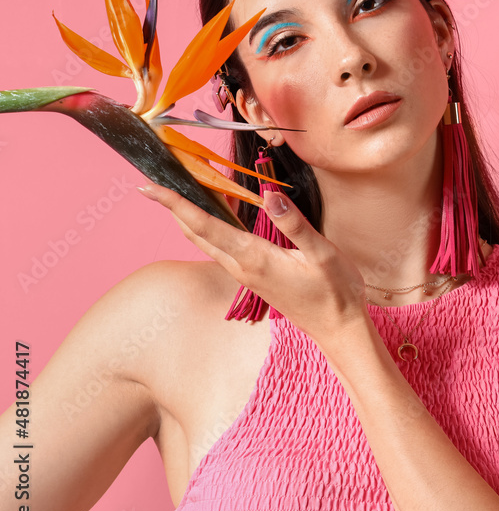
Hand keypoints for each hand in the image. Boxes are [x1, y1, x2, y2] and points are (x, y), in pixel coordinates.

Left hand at [136, 182, 371, 345]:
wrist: (338, 329)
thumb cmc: (335, 292)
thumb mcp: (322, 254)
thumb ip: (293, 224)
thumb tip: (269, 194)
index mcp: (254, 257)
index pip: (205, 224)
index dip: (175, 203)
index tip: (149, 187)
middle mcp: (242, 267)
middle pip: (195, 233)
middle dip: (174, 207)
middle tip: (158, 181)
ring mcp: (246, 274)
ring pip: (206, 241)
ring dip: (190, 216)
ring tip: (182, 190)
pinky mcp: (254, 277)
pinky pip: (222, 247)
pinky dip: (210, 226)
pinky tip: (220, 214)